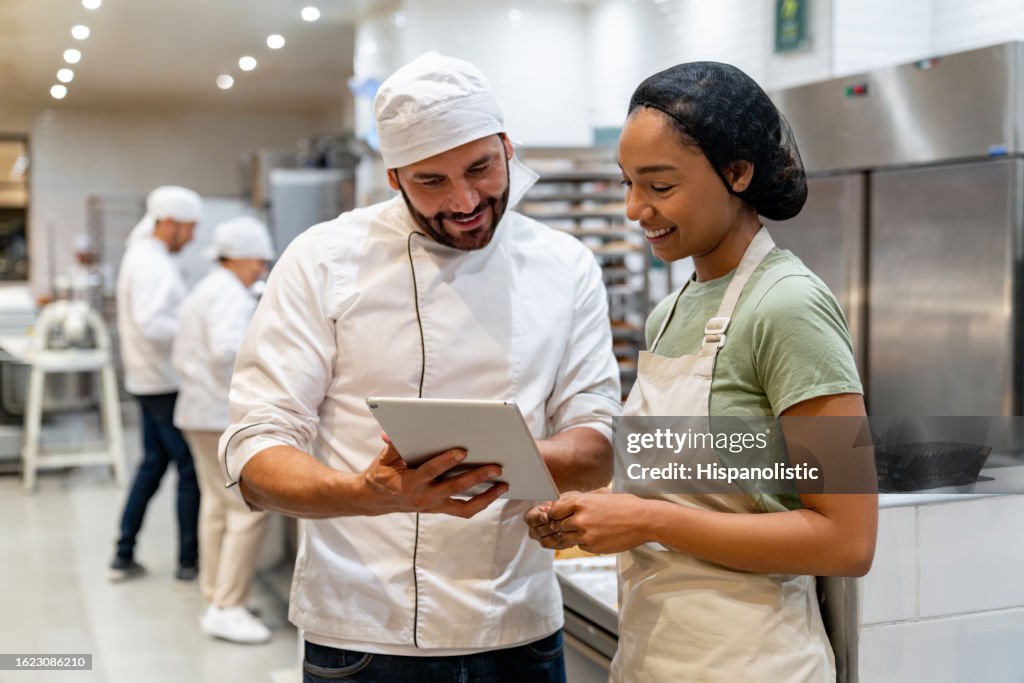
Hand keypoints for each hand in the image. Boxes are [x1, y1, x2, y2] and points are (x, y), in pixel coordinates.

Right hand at [362, 433, 506, 517]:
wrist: (374, 499)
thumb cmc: (382, 473)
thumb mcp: (384, 458)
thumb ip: (394, 445)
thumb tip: (397, 431)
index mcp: (408, 483)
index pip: (430, 471)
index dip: (446, 461)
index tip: (462, 451)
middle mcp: (423, 497)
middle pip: (454, 488)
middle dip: (477, 477)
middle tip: (496, 467)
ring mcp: (433, 506)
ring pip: (465, 506)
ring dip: (486, 496)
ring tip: (504, 484)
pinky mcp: (439, 509)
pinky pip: (464, 510)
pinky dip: (481, 503)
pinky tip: (495, 493)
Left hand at [525, 489, 652, 553]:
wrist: (644, 520)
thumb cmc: (625, 504)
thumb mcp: (600, 493)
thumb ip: (581, 498)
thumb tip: (564, 500)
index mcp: (580, 503)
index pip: (554, 511)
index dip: (556, 513)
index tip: (560, 515)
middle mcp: (580, 520)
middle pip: (559, 526)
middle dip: (565, 524)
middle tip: (577, 522)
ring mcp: (586, 535)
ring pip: (568, 538)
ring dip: (574, 535)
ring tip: (590, 528)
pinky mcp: (594, 548)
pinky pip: (581, 546)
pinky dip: (586, 542)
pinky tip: (599, 535)